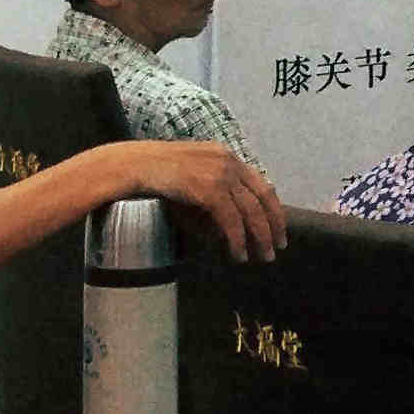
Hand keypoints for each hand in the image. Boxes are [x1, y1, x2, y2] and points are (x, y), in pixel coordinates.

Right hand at [119, 140, 284, 261]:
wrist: (135, 164)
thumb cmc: (157, 172)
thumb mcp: (192, 175)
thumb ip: (214, 191)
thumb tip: (231, 223)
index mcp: (228, 156)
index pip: (262, 185)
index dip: (273, 209)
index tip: (278, 228)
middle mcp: (229, 162)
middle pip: (264, 198)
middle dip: (273, 225)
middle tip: (277, 247)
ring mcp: (221, 174)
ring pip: (251, 212)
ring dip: (260, 237)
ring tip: (263, 256)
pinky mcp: (210, 189)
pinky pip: (232, 221)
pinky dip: (238, 240)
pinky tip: (238, 254)